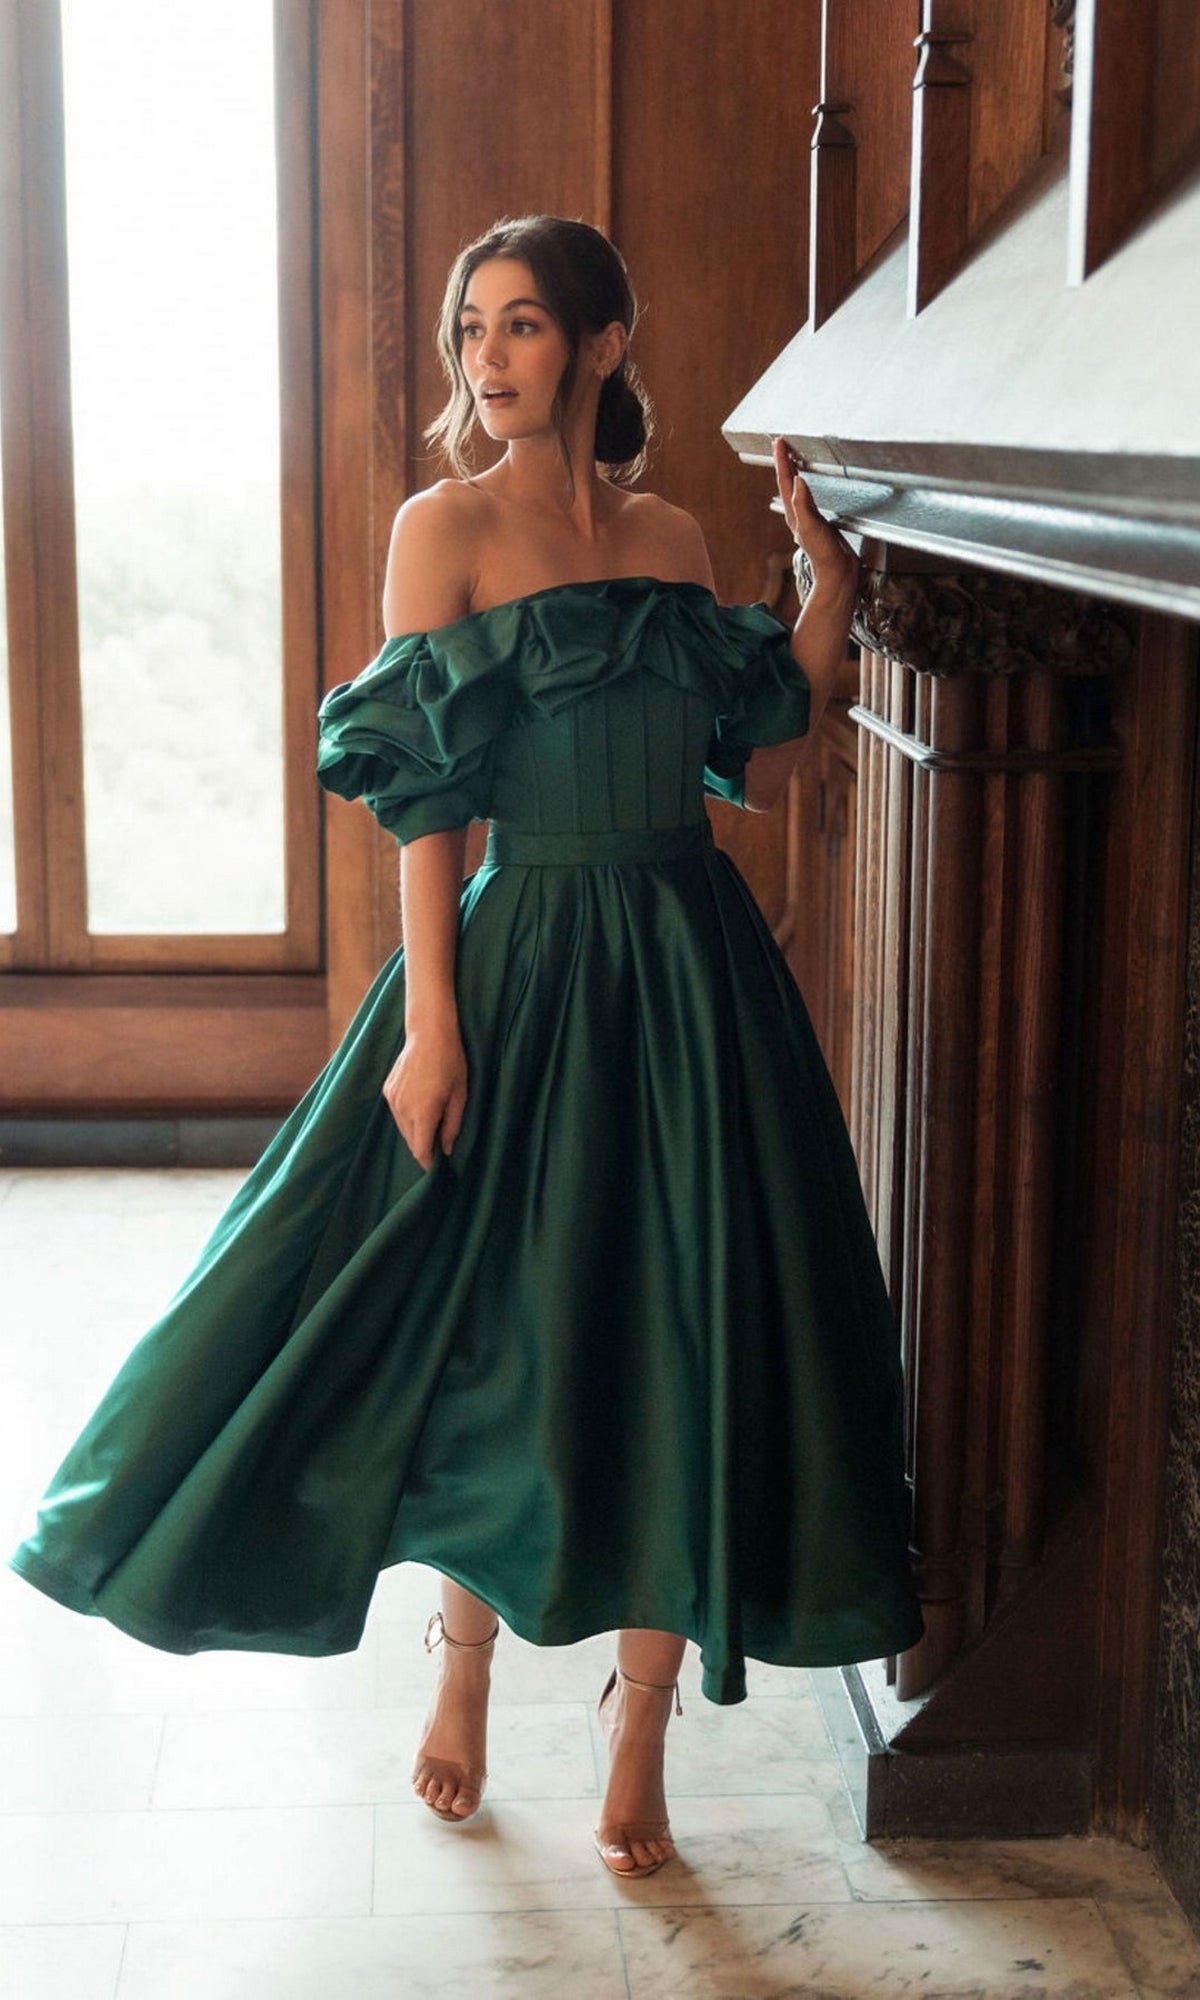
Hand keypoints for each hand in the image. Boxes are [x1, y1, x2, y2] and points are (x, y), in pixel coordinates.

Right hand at [383, 1023, 467, 1168]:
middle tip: (439, 1140)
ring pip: (403, 1128)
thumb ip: (452, 1125)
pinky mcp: (388, 1090)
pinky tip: (421, 1102)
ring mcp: (392, 1099)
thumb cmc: (451, 1062)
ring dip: (416, 1130)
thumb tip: (445, 1149)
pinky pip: (397, 1113)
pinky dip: (408, 1116)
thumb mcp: (460, 1095)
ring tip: (433, 1117)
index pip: (420, 1150)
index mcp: (423, 1112)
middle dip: (423, 1145)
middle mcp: (402, 1109)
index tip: (437, 1167)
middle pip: (410, 1141)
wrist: (428, 1033)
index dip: (428, 1162)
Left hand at [773, 439, 858, 597]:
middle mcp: (798, 515)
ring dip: (793, 472)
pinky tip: (811, 484)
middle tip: (781, 444)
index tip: (779, 442)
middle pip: (787, 483)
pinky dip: (808, 485)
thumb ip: (804, 505)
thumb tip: (798, 481)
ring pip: (797, 490)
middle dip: (784, 462)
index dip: (782, 461)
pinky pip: (809, 498)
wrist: (837, 576)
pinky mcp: (820, 523)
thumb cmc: (824, 555)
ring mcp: (808, 519)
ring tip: (792, 457)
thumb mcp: (813, 528)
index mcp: (795, 514)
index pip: (785, 481)